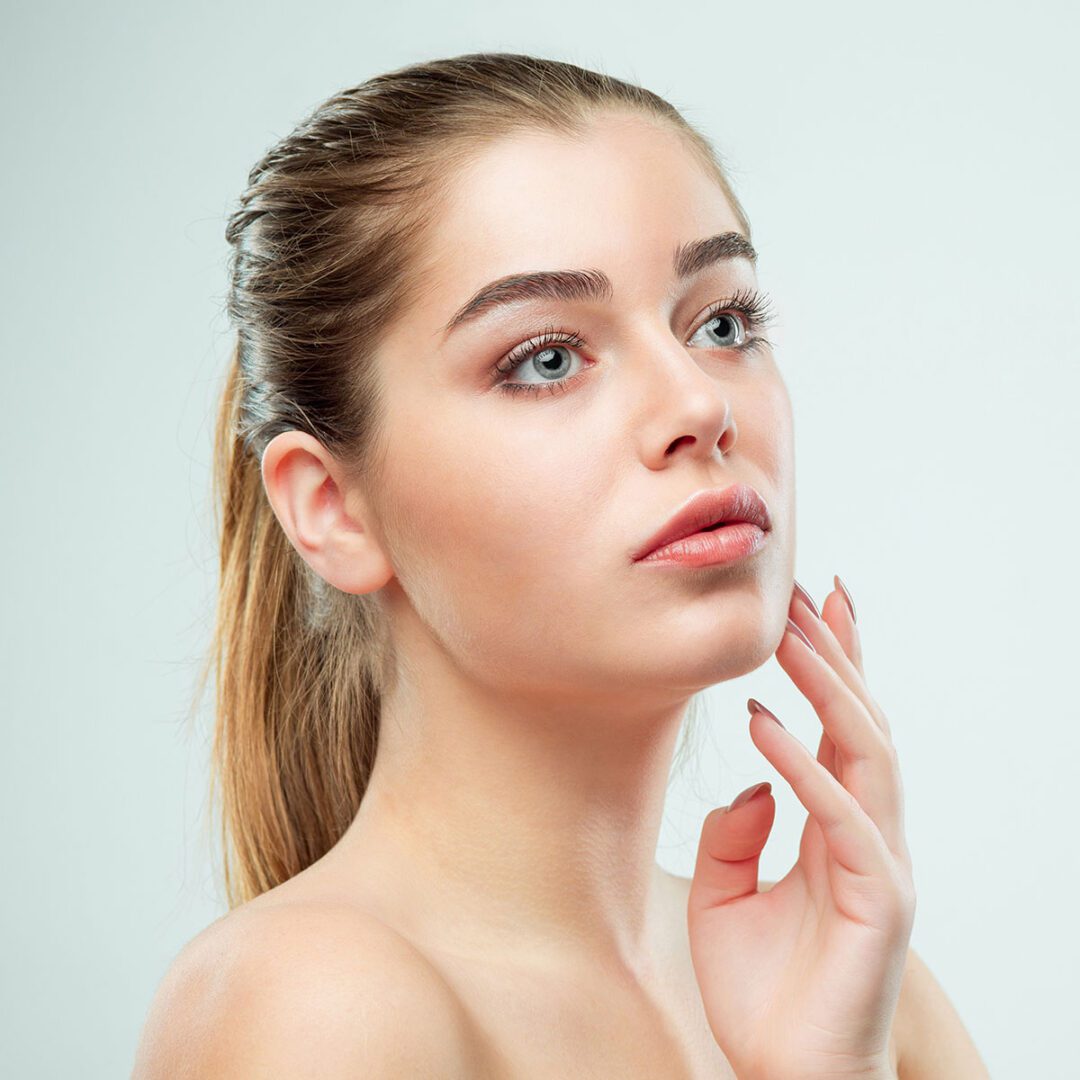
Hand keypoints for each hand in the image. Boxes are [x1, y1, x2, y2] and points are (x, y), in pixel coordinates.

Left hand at [687, 577, 913, 1079]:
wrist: (785, 1076)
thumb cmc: (760, 991)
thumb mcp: (721, 895)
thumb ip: (733, 833)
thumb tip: (754, 782)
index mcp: (834, 828)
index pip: (840, 730)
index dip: (833, 667)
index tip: (812, 606)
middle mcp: (866, 834)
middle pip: (860, 723)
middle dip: (833, 655)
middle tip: (803, 594)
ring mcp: (879, 865)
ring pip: (866, 753)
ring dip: (827, 688)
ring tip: (790, 635)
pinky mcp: (878, 901)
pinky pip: (842, 818)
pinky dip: (805, 766)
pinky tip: (767, 724)